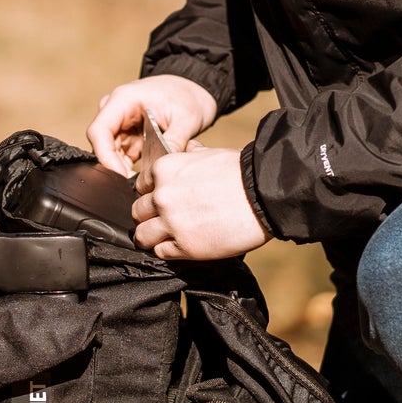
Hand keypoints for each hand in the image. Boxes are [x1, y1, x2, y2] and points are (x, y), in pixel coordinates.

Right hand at [87, 75, 218, 176]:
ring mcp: (120, 123)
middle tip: (134, 185)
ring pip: (110, 153)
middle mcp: (115, 111)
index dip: (105, 156)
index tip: (120, 175)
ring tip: (143, 182)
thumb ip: (175, 141)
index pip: (99, 131)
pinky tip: (144, 177)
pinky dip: (130, 167)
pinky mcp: (127, 135)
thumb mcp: (187, 118)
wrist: (193, 91)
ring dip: (123, 169)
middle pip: (102, 144)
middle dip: (115, 166)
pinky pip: (121, 155)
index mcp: (123, 99)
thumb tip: (164, 166)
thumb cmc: (187, 96)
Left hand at [132, 146, 270, 260]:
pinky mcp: (185, 246)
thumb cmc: (240, 172)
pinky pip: (161, 252)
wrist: (263, 195)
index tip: (162, 200)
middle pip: (138, 211)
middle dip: (150, 216)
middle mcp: (162, 196)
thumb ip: (189, 155)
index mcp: (164, 169)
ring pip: (142, 235)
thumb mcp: (209, 153)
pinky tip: (182, 245)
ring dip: (153, 236)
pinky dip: (169, 250)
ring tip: (167, 237)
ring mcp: (171, 223)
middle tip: (165, 219)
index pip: (141, 186)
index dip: (152, 193)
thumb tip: (187, 150)